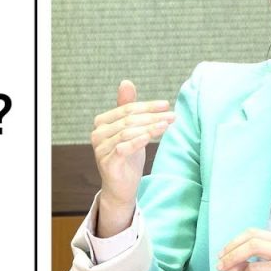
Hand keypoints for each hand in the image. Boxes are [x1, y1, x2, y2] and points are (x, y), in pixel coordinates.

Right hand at [90, 80, 174, 236]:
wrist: (121, 187)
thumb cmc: (127, 157)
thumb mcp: (130, 130)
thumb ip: (127, 108)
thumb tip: (126, 82)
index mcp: (102, 122)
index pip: (127, 109)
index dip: (147, 106)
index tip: (166, 105)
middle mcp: (98, 134)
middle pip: (128, 120)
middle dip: (152, 116)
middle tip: (172, 116)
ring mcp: (101, 149)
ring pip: (127, 132)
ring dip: (150, 127)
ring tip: (167, 125)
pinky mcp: (107, 163)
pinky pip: (123, 148)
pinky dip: (138, 141)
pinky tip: (151, 137)